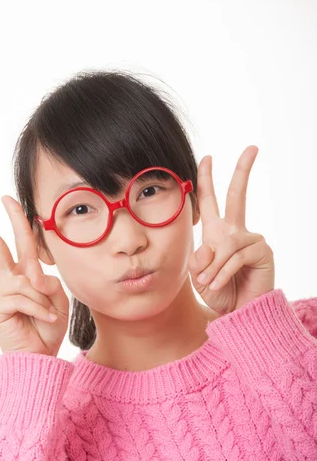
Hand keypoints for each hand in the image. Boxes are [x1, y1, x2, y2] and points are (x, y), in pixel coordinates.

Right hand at [0, 195, 68, 355]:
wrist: (40, 356)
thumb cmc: (48, 328)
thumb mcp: (58, 300)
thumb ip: (49, 282)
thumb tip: (33, 276)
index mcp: (26, 275)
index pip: (22, 243)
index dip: (17, 220)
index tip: (7, 199)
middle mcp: (10, 281)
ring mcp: (0, 293)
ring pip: (25, 282)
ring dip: (42, 300)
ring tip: (47, 317)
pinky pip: (22, 297)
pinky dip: (38, 309)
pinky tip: (43, 320)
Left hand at [188, 145, 274, 315]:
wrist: (237, 313)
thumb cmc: (218, 293)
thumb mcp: (198, 276)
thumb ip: (198, 260)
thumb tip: (210, 245)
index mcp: (217, 233)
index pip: (211, 202)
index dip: (207, 180)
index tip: (207, 157)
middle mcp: (235, 232)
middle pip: (238, 195)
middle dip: (243, 171)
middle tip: (252, 147)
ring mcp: (251, 240)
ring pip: (226, 244)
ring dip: (213, 267)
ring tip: (209, 284)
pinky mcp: (262, 251)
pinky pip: (235, 257)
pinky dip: (222, 273)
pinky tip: (217, 285)